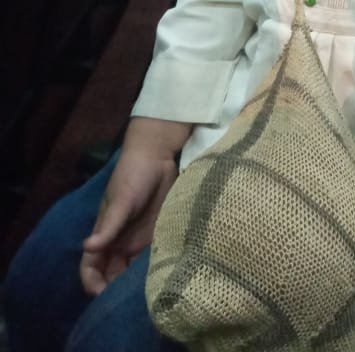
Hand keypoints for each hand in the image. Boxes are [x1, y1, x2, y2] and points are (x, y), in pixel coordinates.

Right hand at [79, 120, 187, 294]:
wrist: (159, 157)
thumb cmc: (133, 176)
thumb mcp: (121, 201)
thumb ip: (108, 225)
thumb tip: (88, 247)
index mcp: (105, 235)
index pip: (91, 267)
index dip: (92, 283)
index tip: (101, 294)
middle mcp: (119, 242)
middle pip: (111, 275)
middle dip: (115, 290)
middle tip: (128, 303)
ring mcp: (138, 240)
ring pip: (131, 271)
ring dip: (135, 284)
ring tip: (146, 294)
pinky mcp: (157, 235)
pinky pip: (152, 259)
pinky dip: (154, 271)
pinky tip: (162, 278)